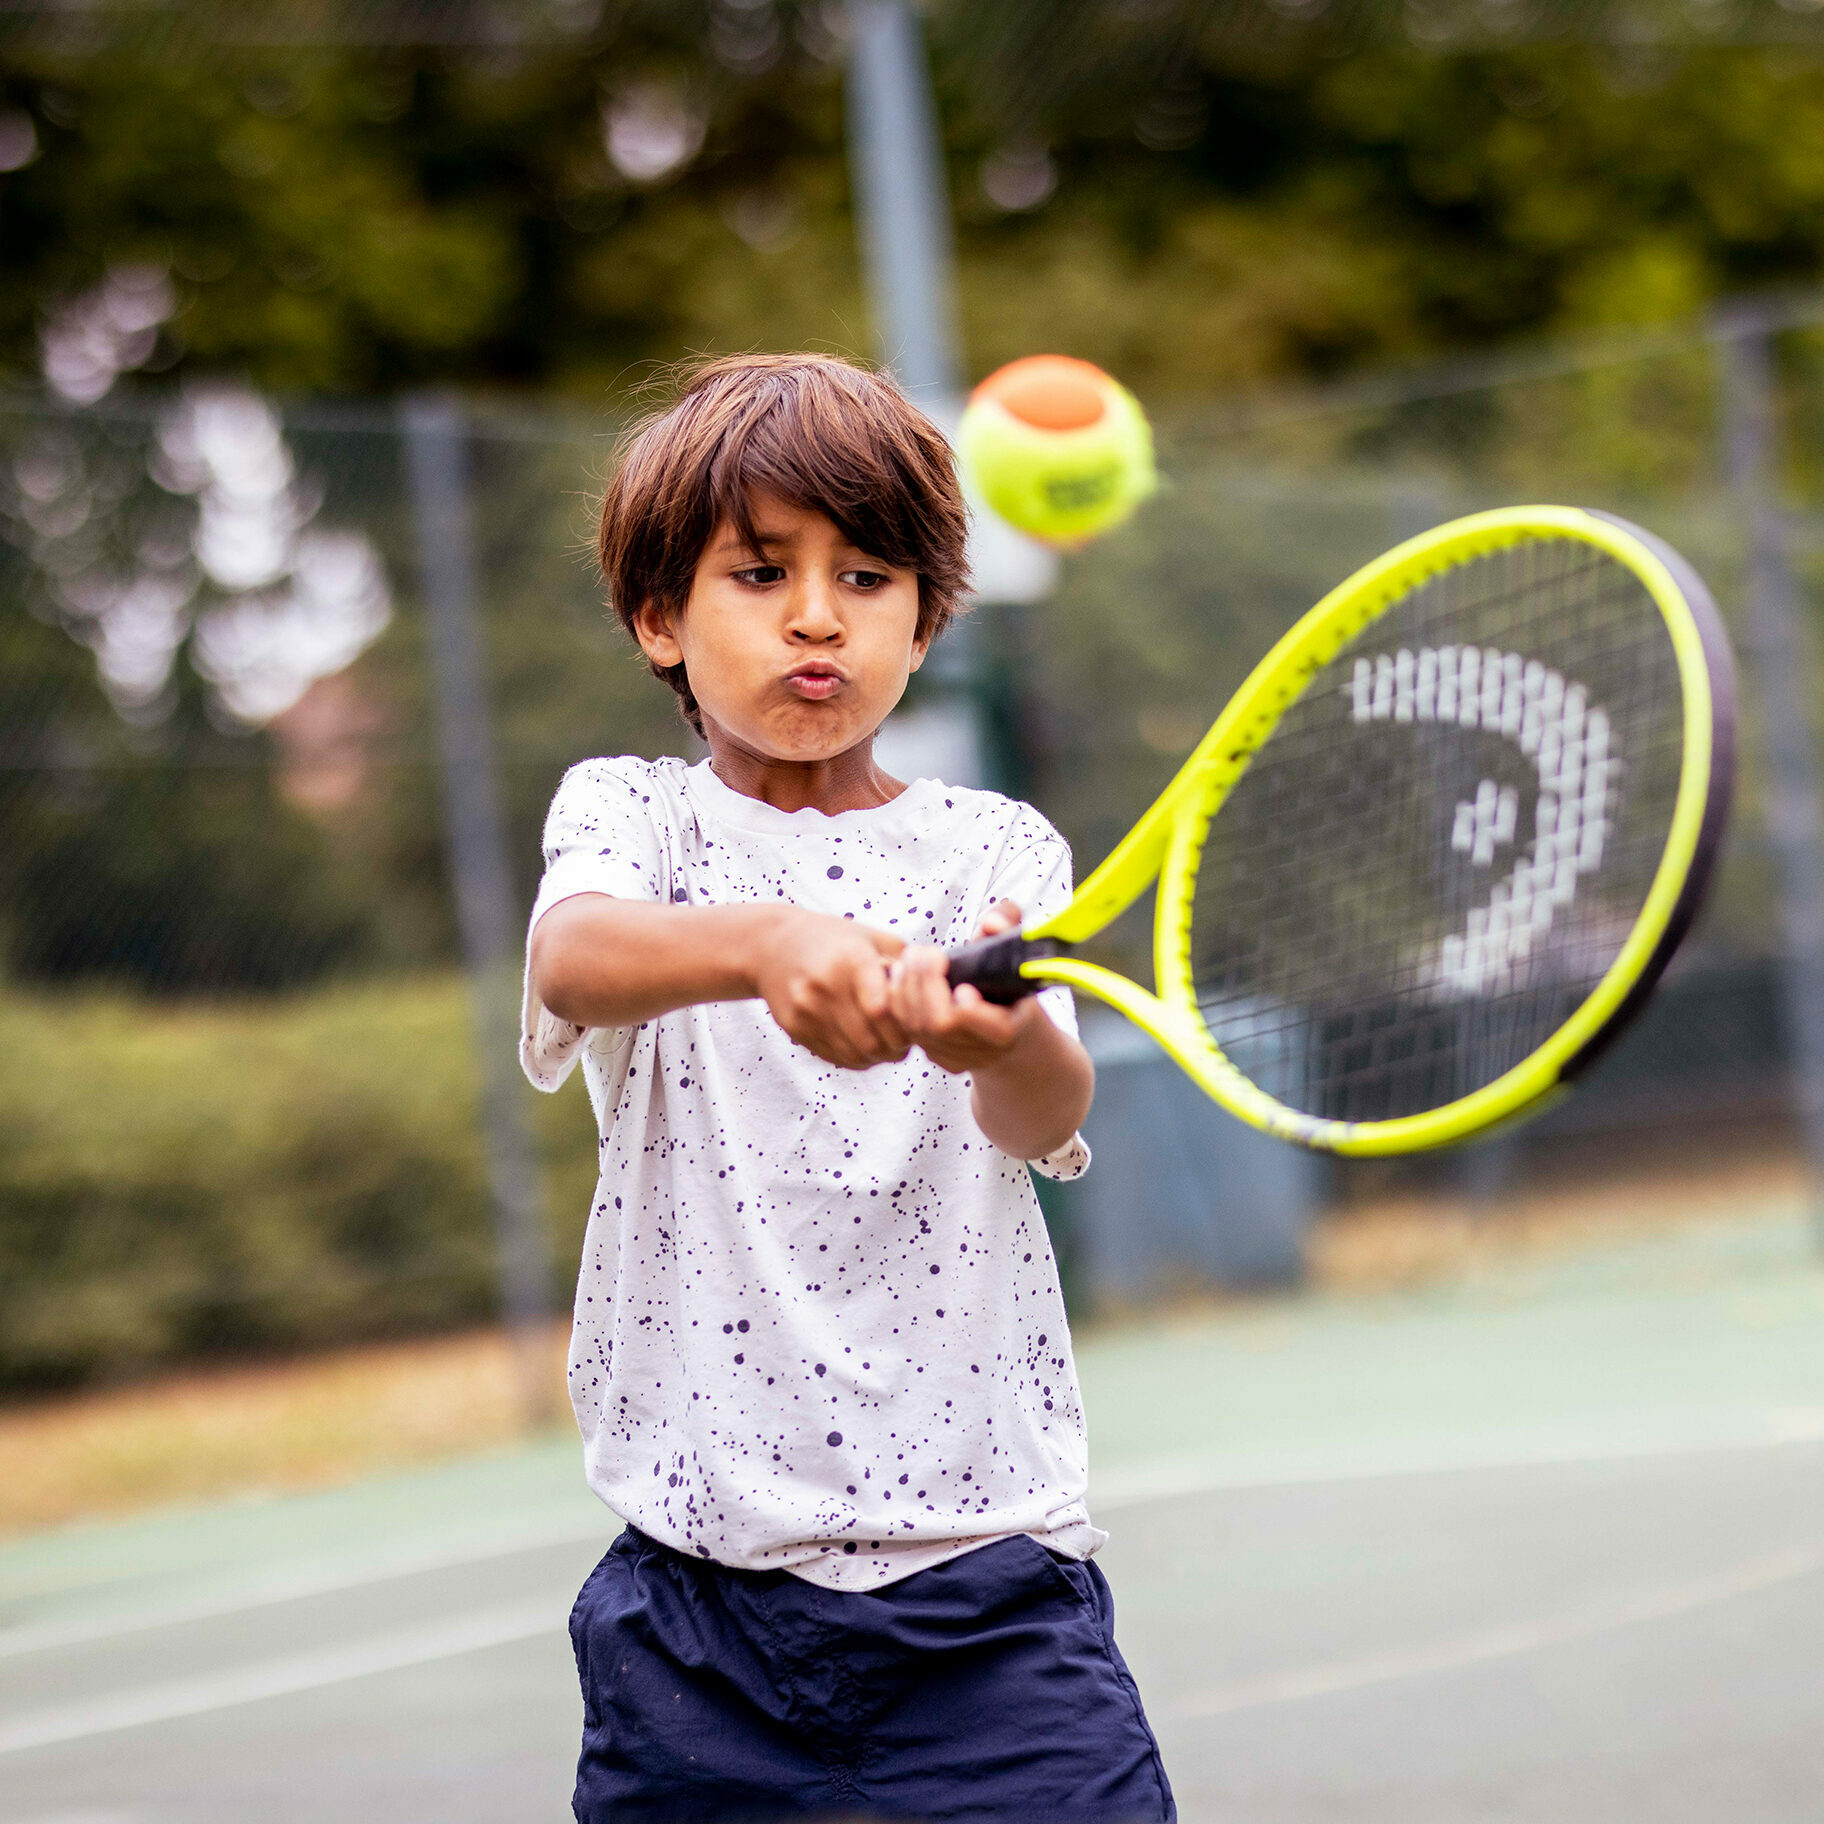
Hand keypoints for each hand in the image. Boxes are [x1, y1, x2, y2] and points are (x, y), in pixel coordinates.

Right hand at [751, 907, 910, 1068]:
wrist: (771, 945)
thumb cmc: (831, 939)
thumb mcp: (872, 938)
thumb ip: (907, 962)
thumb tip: (944, 981)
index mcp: (850, 960)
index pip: (883, 1010)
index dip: (906, 1024)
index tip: (915, 1022)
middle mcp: (825, 987)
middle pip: (872, 1039)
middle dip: (897, 1045)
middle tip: (906, 1038)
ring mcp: (806, 1010)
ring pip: (856, 1054)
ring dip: (879, 1055)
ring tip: (886, 1039)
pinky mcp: (795, 1028)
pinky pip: (836, 1057)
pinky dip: (857, 1057)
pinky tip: (862, 1040)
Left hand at [887, 899, 1037, 1074]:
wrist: (1011, 1027)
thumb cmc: (1012, 986)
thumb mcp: (1018, 954)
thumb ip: (1008, 929)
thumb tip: (991, 922)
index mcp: (1011, 1028)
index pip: (991, 1029)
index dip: (969, 1009)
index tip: (962, 985)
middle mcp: (983, 1050)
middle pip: (939, 1024)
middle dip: (926, 982)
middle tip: (925, 952)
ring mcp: (955, 1056)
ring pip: (916, 1028)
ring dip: (906, 987)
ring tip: (911, 958)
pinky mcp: (934, 1054)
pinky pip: (904, 1030)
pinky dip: (898, 999)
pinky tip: (902, 975)